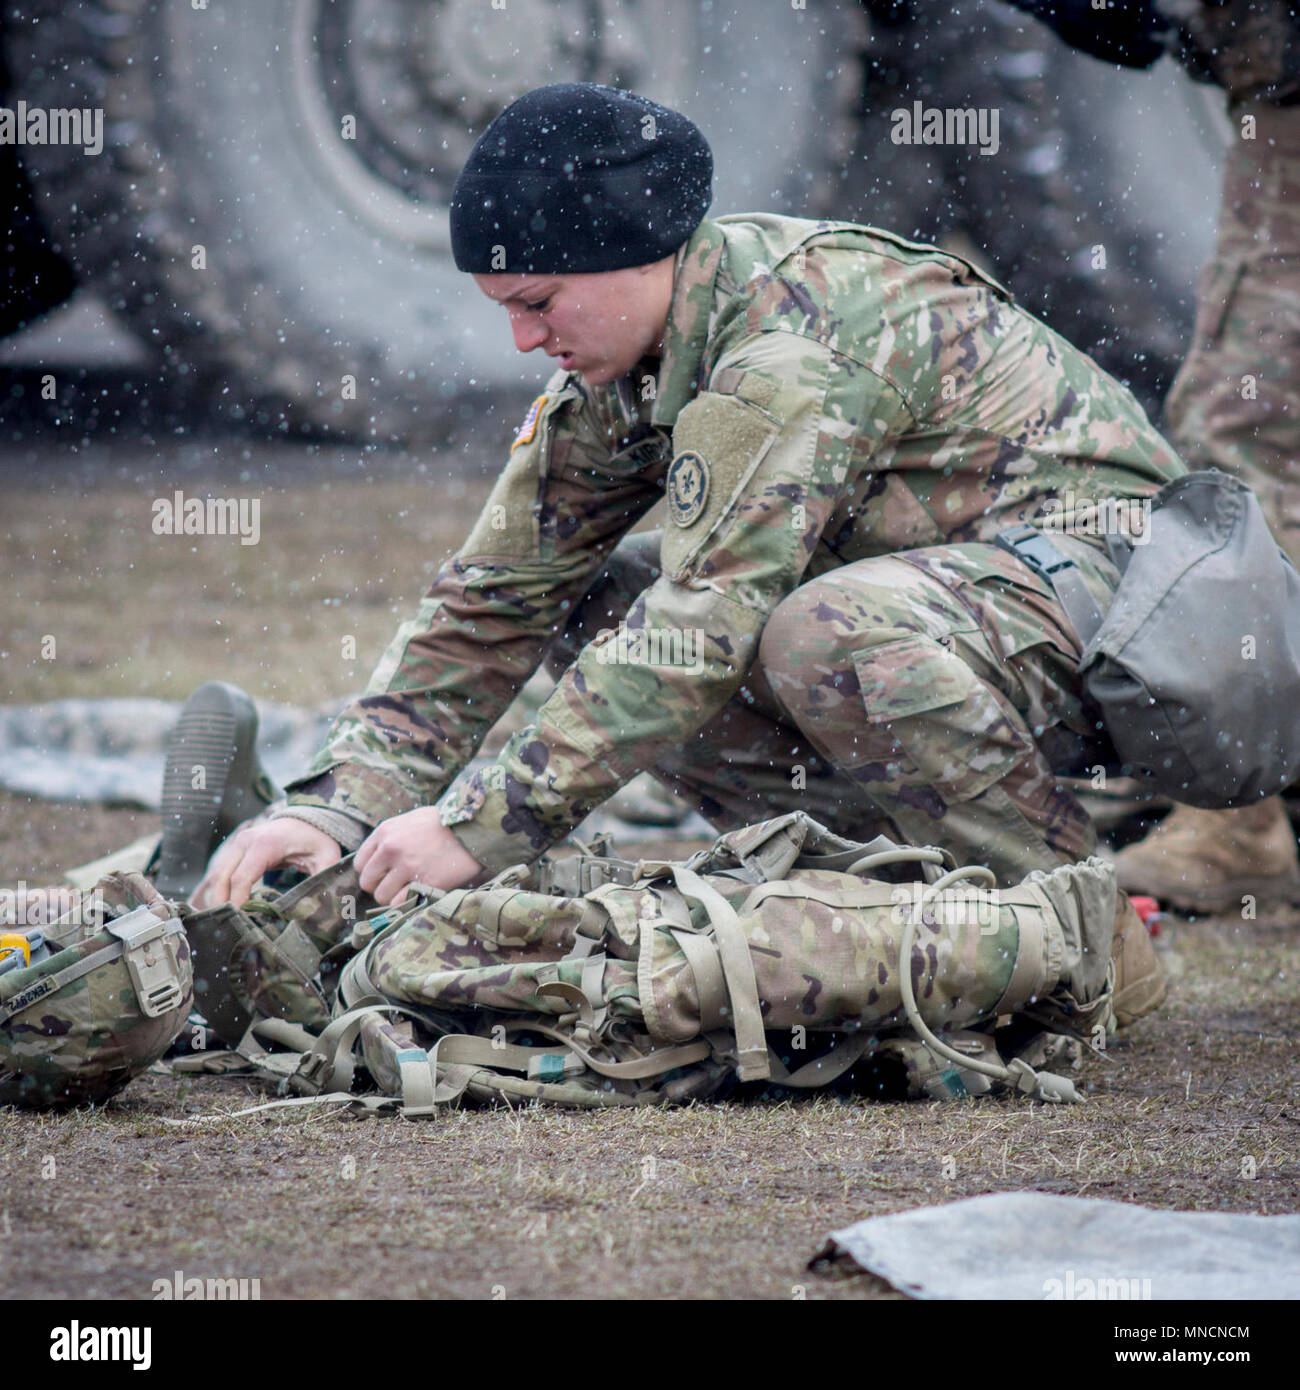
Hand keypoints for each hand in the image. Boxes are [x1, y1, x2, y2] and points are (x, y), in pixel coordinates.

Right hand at [192, 819, 341, 908]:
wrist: (304, 820)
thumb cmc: (315, 839)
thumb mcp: (327, 856)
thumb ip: (324, 877)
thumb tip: (324, 904)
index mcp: (265, 845)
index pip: (241, 878)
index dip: (237, 902)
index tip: (241, 923)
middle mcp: (245, 842)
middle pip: (222, 878)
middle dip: (222, 905)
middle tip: (228, 929)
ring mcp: (237, 844)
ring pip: (217, 876)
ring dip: (217, 899)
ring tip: (225, 923)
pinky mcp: (235, 850)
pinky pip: (221, 873)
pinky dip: (220, 891)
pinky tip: (227, 909)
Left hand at [354, 807, 485, 904]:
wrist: (472, 829)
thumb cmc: (443, 824)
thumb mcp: (411, 820)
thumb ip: (391, 836)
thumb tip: (378, 858)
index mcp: (385, 832)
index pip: (360, 863)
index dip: (371, 872)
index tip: (384, 874)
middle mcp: (391, 848)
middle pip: (367, 881)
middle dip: (379, 887)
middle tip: (395, 886)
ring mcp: (407, 866)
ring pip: (382, 895)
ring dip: (393, 897)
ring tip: (408, 891)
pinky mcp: (424, 882)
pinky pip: (400, 904)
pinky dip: (406, 904)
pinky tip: (417, 895)